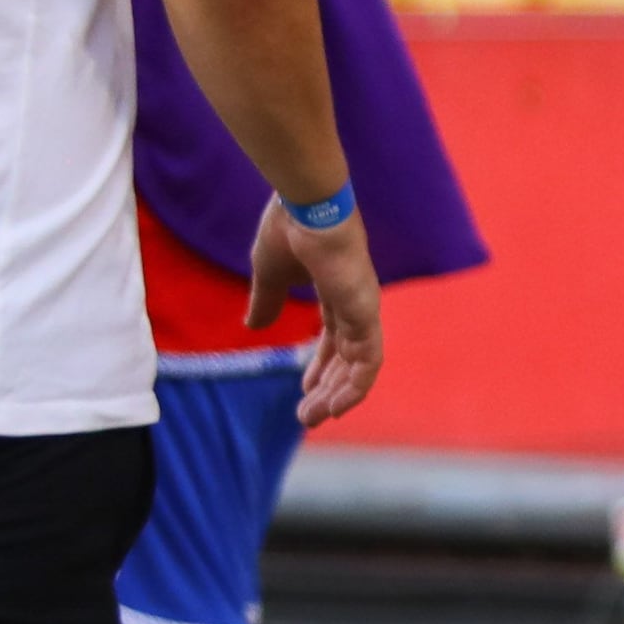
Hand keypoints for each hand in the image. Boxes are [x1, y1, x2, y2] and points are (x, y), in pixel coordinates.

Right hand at [249, 202, 388, 425]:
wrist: (305, 206)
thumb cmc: (287, 230)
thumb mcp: (269, 274)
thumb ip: (265, 301)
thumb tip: (254, 327)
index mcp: (334, 291)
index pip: (334, 338)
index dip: (321, 366)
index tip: (304, 389)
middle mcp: (355, 302)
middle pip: (347, 357)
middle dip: (327, 388)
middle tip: (308, 416)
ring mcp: (363, 308)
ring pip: (359, 366)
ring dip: (339, 395)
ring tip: (315, 417)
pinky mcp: (366, 312)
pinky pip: (369, 360)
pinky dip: (357, 385)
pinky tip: (338, 405)